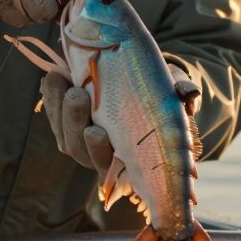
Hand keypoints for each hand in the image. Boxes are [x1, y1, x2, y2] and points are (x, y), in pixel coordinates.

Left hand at [40, 65, 201, 178]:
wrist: (146, 79)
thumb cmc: (165, 94)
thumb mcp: (177, 91)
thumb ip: (183, 93)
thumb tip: (190, 93)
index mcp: (129, 156)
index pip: (108, 165)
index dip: (97, 151)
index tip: (95, 131)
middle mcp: (101, 154)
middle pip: (78, 149)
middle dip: (73, 122)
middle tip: (77, 94)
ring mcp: (81, 138)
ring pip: (62, 132)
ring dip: (57, 107)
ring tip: (59, 79)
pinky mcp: (66, 120)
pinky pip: (52, 114)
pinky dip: (50, 95)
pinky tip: (53, 75)